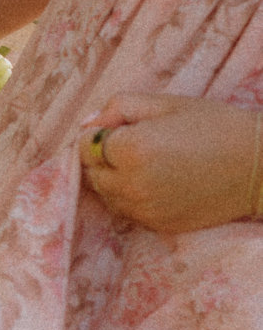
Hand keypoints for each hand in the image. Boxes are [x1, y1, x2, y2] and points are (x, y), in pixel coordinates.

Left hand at [79, 92, 261, 232]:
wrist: (257, 167)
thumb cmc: (214, 126)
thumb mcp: (165, 103)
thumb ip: (118, 108)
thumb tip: (89, 124)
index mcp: (131, 150)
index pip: (84, 146)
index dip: (99, 134)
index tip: (122, 128)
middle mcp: (131, 185)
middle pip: (91, 173)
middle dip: (103, 158)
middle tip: (134, 145)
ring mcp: (143, 210)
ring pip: (106, 195)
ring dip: (113, 179)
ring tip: (145, 164)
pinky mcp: (157, 225)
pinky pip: (126, 211)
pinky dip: (130, 197)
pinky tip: (155, 182)